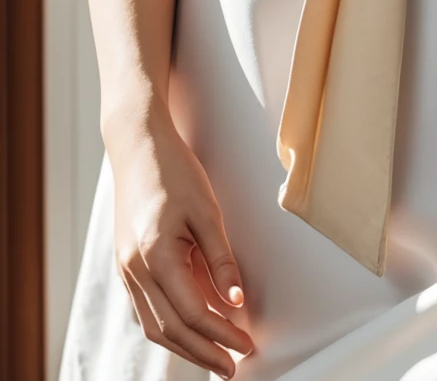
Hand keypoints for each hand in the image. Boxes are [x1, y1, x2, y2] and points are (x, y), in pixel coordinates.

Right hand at [108, 102, 254, 378]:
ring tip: (214, 356)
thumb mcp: (206, 211)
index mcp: (155, 257)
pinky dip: (169, 324)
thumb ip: (221, 259)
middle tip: (233, 367)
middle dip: (203, 353)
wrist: (136, 144)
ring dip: (184, 345)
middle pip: (170, 330)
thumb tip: (235, 301)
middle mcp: (134, 270)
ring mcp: (125, 269)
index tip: (246, 346)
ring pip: (153, 324)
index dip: (221, 335)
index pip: (192, 314)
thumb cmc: (173, 170)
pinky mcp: (125, 263)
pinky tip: (189, 327)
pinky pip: (145, 307)